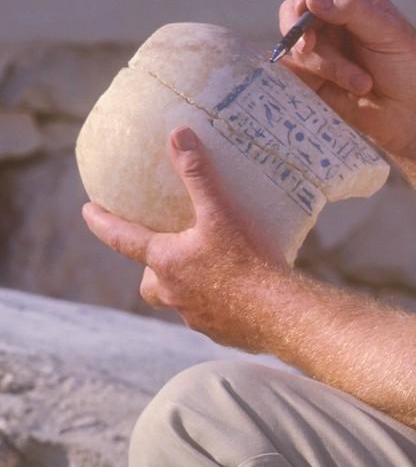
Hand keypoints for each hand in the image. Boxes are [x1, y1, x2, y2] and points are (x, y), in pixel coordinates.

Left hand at [82, 127, 288, 348]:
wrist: (278, 312)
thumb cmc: (247, 261)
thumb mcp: (221, 212)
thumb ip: (198, 174)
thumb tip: (178, 135)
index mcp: (167, 261)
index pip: (123, 239)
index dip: (103, 223)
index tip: (87, 211)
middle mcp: (173, 292)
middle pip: (149, 282)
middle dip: (152, 269)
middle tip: (167, 255)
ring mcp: (195, 316)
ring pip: (179, 300)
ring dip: (187, 286)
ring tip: (212, 271)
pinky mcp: (219, 332)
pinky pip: (210, 316)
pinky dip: (218, 304)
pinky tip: (239, 295)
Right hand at [279, 0, 415, 157]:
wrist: (415, 117)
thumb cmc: (410, 69)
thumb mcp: (387, 32)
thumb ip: (351, 11)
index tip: (303, 5)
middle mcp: (332, 20)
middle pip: (294, 11)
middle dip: (299, 28)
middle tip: (308, 45)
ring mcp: (322, 49)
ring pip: (297, 45)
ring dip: (327, 64)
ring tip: (361, 83)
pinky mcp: (313, 79)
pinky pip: (294, 72)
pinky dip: (314, 79)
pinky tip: (344, 89)